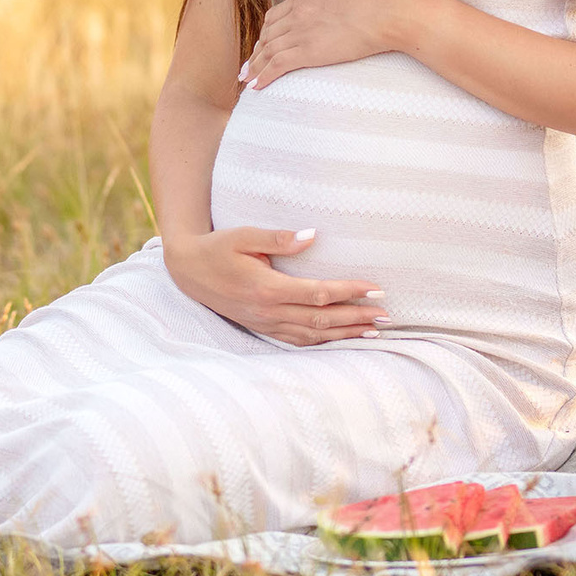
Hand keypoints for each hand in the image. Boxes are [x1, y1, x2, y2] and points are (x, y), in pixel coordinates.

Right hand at [162, 228, 386, 345]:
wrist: (188, 271)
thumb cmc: (217, 247)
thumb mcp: (244, 235)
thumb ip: (277, 238)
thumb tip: (312, 236)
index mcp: (267, 288)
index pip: (318, 293)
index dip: (350, 291)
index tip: (376, 288)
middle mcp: (268, 312)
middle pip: (321, 319)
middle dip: (356, 317)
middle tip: (387, 315)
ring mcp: (265, 324)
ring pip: (312, 334)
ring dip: (345, 333)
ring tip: (373, 331)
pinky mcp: (262, 328)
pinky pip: (298, 340)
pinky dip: (323, 341)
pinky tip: (340, 338)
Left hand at [241, 0, 418, 90]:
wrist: (386, 11)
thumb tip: (332, 0)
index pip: (275, 16)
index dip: (265, 33)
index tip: (261, 45)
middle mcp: (298, 12)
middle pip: (267, 35)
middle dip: (256, 52)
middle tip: (248, 66)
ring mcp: (301, 31)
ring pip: (268, 51)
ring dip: (254, 67)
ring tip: (247, 79)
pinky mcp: (308, 51)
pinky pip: (277, 65)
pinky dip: (264, 76)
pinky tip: (257, 86)